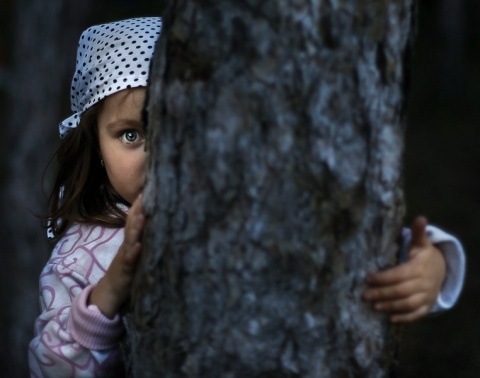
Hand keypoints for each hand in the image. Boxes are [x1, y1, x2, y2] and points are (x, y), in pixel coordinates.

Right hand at [89, 194, 144, 318]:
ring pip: (131, 239)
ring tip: (143, 215)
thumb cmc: (126, 271)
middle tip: (146, 194)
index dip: (140, 205)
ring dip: (136, 227)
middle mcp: (127, 245)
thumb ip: (141, 239)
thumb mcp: (134, 252)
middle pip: (132, 224)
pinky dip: (134, 252)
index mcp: (131, 241)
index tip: (148, 189)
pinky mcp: (125, 271)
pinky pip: (129, 260)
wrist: (110, 292)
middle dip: (138, 210)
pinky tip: (139, 245)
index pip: (134, 220)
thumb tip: (154, 224)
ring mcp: (125, 257)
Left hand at [363, 216, 446, 322]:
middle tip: (364, 295)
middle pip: (401, 290)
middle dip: (382, 293)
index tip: (367, 278)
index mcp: (419, 267)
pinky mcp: (427, 306)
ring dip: (390, 306)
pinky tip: (390, 319)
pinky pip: (417, 314)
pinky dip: (405, 318)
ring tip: (374, 306)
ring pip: (408, 304)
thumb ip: (418, 233)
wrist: (441, 270)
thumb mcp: (422, 243)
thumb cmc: (423, 255)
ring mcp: (427, 296)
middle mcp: (424, 283)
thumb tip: (420, 218)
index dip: (383, 277)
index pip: (399, 274)